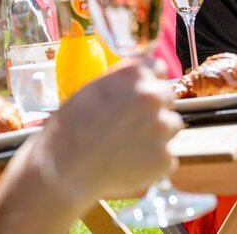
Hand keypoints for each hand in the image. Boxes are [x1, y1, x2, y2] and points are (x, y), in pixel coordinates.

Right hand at [34, 59, 182, 199]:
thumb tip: (139, 79)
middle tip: (131, 123)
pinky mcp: (165, 158)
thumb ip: (122, 80)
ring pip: (172, 125)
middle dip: (154, 107)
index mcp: (135, 74)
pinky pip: (168, 156)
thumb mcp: (93, 88)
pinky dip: (154, 160)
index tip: (140, 92)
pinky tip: (131, 162)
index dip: (148, 81)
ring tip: (129, 145)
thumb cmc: (71, 127)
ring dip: (157, 133)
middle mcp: (154, 96)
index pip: (158, 68)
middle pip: (167, 97)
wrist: (65, 168)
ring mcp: (163, 128)